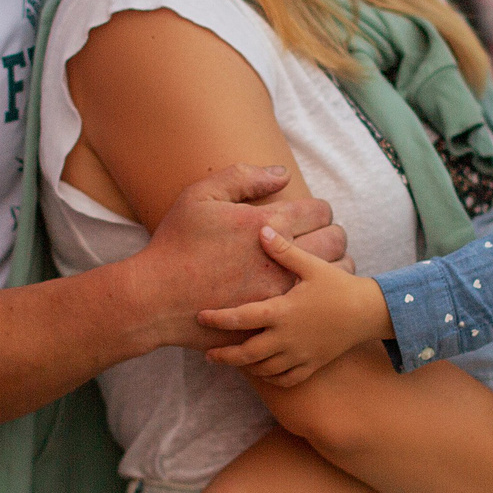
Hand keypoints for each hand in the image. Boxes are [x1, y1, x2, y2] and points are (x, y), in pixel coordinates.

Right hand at [135, 165, 344, 350]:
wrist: (157, 298)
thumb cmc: (176, 243)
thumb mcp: (201, 196)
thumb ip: (244, 177)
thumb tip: (282, 173)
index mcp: (269, 225)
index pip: (320, 210)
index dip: (319, 210)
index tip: (310, 215)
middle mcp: (283, 259)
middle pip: (335, 240)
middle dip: (333, 234)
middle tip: (322, 237)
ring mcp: (281, 292)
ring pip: (334, 275)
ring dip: (334, 265)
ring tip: (321, 266)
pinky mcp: (276, 319)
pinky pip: (316, 306)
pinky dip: (318, 297)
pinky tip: (308, 294)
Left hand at [196, 226, 391, 383]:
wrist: (369, 313)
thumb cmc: (339, 286)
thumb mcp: (312, 266)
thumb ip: (284, 250)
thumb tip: (262, 228)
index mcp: (283, 311)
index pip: (241, 318)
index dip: (217, 319)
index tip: (199, 317)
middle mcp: (287, 337)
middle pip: (247, 354)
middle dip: (224, 356)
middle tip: (208, 355)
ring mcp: (299, 354)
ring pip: (263, 369)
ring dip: (245, 366)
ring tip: (232, 360)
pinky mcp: (311, 365)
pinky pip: (285, 379)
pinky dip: (270, 378)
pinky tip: (262, 370)